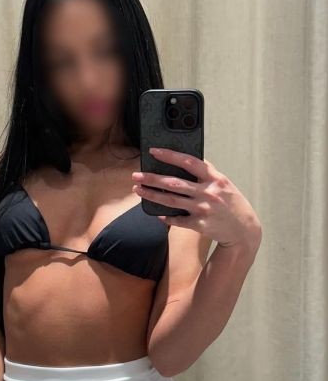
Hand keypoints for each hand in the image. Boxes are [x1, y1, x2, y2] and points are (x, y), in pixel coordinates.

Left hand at [131, 147, 261, 250]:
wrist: (244, 229)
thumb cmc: (231, 204)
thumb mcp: (223, 183)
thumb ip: (206, 174)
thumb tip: (185, 162)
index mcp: (215, 178)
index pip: (189, 162)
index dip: (170, 155)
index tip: (154, 151)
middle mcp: (208, 192)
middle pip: (174, 183)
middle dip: (152, 178)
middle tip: (137, 175)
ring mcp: (203, 209)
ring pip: (171, 201)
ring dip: (152, 195)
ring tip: (138, 190)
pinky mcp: (200, 224)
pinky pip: (177, 220)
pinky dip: (166, 217)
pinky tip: (156, 213)